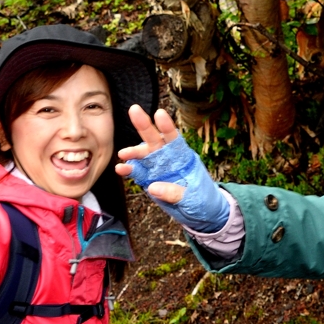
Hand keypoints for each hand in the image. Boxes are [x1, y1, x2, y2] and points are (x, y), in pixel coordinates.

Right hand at [115, 106, 227, 232]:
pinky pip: (138, 173)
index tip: (159, 114)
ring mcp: (158, 168)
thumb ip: (175, 192)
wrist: (201, 214)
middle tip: (134, 110)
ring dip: (133, 152)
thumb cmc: (203, 200)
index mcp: (183, 156)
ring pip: (144, 155)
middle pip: (155, 140)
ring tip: (123, 154)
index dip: (167, 127)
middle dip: (144, 126)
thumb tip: (153, 186)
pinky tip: (121, 168)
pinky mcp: (150, 180)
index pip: (174, 139)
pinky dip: (129, 170)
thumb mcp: (194, 197)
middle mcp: (168, 158)